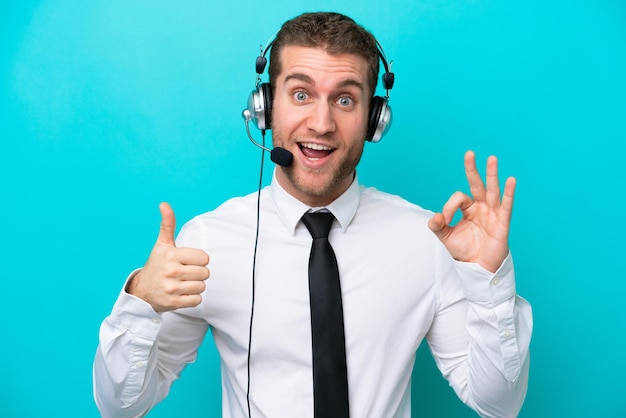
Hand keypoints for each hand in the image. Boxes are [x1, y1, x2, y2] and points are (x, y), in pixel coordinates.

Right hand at [127, 202, 209, 311]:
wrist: (142, 290)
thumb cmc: (157, 264)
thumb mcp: (162, 244)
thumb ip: (167, 224)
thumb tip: (164, 204)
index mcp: (172, 255)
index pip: (204, 258)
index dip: (199, 260)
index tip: (187, 261)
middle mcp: (171, 271)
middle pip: (205, 273)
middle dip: (198, 273)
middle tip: (185, 273)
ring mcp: (172, 288)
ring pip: (202, 287)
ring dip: (195, 286)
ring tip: (183, 283)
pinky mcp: (173, 303)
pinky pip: (197, 300)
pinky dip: (192, 298)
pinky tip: (181, 293)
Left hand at [428, 150, 515, 272]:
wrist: (478, 267)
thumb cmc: (465, 250)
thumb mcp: (446, 236)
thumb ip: (437, 225)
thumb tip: (435, 216)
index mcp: (469, 208)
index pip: (459, 197)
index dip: (449, 206)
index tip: (444, 220)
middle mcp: (481, 207)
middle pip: (477, 184)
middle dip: (473, 169)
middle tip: (469, 153)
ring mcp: (493, 213)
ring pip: (492, 190)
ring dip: (492, 174)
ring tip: (492, 158)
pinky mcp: (502, 223)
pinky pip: (506, 205)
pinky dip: (509, 193)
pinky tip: (511, 180)